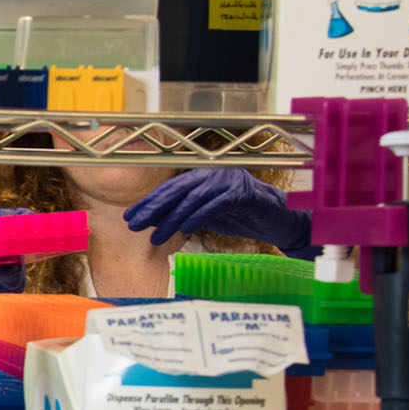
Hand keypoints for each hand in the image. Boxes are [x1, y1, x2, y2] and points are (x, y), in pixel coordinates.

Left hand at [124, 167, 311, 251]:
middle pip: (176, 190)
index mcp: (202, 176)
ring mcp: (228, 180)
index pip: (170, 188)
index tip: (130, 216)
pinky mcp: (242, 193)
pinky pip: (214, 204)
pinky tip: (184, 229)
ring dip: (171, 219)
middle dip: (152, 208)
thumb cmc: (241, 217)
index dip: (149, 202)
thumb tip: (149, 220)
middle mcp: (213, 173)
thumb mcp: (204, 216)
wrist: (278, 221)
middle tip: (133, 224)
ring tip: (155, 236)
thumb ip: (180, 215)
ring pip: (192, 198)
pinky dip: (197, 216)